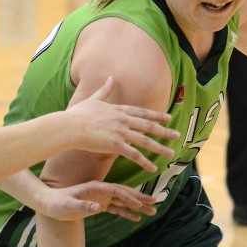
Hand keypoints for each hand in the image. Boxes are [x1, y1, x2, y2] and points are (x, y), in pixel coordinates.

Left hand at [33, 180, 157, 221]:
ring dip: (137, 205)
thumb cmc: (56, 203)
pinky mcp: (99, 204)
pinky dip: (127, 212)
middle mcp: (100, 190)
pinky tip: (137, 218)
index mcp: (95, 187)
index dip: (129, 197)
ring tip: (153, 211)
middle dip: (140, 198)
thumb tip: (97, 207)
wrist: (47, 202)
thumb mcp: (67, 205)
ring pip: (123, 201)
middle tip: (156, 202)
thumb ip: (82, 206)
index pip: (116, 191)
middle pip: (124, 193)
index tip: (141, 203)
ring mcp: (100, 197)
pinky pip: (116, 208)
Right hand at [64, 77, 178, 172]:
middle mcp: (123, 120)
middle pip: (148, 126)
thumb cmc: (77, 114)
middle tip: (176, 135)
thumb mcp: (93, 99)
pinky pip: (135, 155)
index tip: (168, 118)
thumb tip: (111, 77)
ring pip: (145, 141)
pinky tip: (154, 168)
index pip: (142, 112)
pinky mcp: (116, 145)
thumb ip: (104, 90)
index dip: (156, 115)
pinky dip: (145, 162)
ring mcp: (121, 132)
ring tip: (171, 153)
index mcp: (118, 110)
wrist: (70, 127)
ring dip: (160, 147)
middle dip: (164, 131)